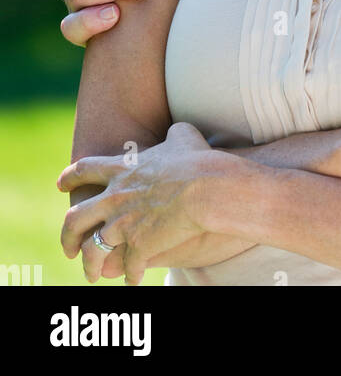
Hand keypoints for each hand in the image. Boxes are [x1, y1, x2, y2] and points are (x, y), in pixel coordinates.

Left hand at [58, 122, 246, 284]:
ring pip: (92, 251)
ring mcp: (123, 224)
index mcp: (121, 169)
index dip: (69, 178)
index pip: (83, 170)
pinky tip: (133, 280)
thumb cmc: (198, 160)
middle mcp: (114, 198)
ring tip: (92, 275)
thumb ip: (173, 134)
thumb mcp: (183, 136)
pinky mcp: (138, 247)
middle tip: (68, 248)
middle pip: (74, 219)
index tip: (60, 185)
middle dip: (67, 236)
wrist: (206, 189)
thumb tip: (175, 133)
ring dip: (90, 265)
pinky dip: (129, 275)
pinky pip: (127, 267)